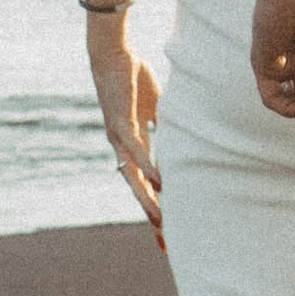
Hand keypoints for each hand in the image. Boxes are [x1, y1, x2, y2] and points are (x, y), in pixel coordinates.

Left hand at [87, 32, 161, 227]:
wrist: (111, 53)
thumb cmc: (132, 76)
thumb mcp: (156, 105)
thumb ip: (164, 124)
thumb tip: (182, 136)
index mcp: (133, 145)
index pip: (145, 183)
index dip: (156, 206)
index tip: (166, 232)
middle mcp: (123, 147)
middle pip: (138, 189)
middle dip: (151, 215)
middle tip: (164, 242)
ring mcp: (120, 138)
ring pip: (134, 176)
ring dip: (147, 199)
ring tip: (160, 221)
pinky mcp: (121, 123)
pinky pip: (137, 149)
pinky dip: (148, 166)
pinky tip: (159, 182)